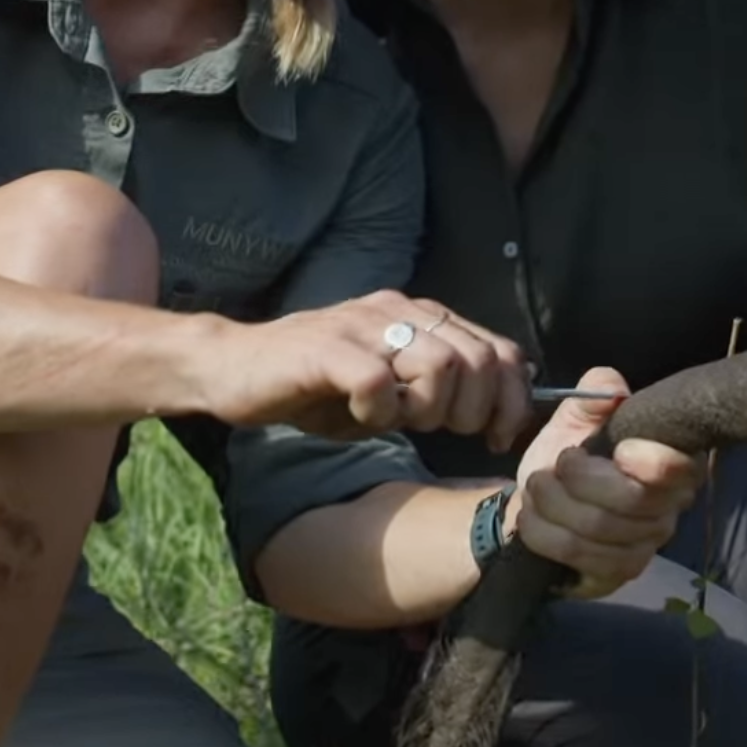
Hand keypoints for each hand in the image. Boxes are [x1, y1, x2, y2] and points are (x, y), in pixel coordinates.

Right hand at [204, 292, 533, 448]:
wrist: (235, 367)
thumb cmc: (316, 386)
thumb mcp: (390, 391)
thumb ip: (437, 390)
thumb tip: (496, 408)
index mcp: (421, 316)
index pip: (499, 350)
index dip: (512, 399)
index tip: (497, 436)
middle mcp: (399, 310)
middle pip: (479, 359)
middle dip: (474, 410)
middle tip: (443, 432)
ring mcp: (363, 325)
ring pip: (440, 363)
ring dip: (431, 408)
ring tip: (401, 420)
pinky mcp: (327, 348)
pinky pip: (378, 381)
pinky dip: (380, 411)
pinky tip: (362, 417)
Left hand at [510, 366, 703, 599]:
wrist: (540, 503)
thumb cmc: (569, 454)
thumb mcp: (578, 415)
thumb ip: (596, 392)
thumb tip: (613, 388)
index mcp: (673, 463)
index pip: (677, 468)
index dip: (644, 460)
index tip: (615, 449)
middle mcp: (670, 509)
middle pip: (629, 500)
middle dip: (577, 479)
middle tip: (553, 467)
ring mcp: (646, 547)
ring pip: (598, 528)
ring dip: (553, 504)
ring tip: (536, 490)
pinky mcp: (617, 574)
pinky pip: (580, 556)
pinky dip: (544, 533)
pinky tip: (533, 520)